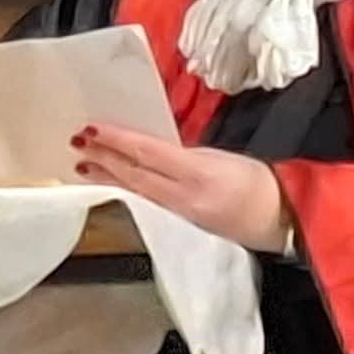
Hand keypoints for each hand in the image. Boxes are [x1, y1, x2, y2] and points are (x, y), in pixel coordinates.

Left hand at [72, 124, 291, 252]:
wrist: (278, 220)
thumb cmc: (256, 182)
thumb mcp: (221, 158)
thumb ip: (184, 154)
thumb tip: (151, 149)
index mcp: (198, 173)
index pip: (147, 153)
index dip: (117, 141)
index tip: (92, 129)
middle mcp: (183, 197)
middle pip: (135, 175)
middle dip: (103, 158)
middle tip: (76, 143)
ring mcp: (179, 214)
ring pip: (136, 191)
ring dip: (108, 177)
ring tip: (81, 165)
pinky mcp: (179, 225)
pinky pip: (146, 204)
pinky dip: (126, 191)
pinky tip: (112, 185)